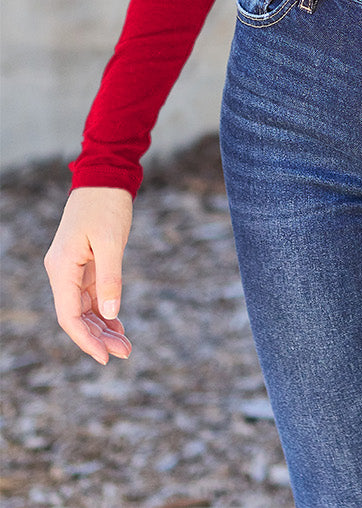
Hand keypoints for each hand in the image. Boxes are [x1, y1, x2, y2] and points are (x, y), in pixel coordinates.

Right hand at [44, 187, 133, 364]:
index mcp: (61, 267)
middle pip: (76, 316)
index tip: (106, 358)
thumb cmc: (106, 204)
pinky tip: (118, 324)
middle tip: (126, 352)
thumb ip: (110, 278)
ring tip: (125, 344)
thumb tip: (110, 315)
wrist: (105, 177)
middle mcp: (61, 271)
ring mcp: (71, 269)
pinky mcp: (83, 265)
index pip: (70, 316)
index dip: (87, 340)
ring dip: (103, 327)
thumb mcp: (111, 241)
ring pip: (84, 309)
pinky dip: (104, 311)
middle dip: (99, 337)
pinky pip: (90, 296)